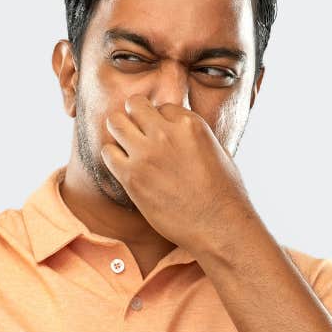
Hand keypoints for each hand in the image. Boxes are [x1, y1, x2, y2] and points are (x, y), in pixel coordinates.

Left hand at [100, 96, 258, 257]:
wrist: (218, 226)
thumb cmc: (224, 194)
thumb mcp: (217, 151)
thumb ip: (194, 136)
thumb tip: (179, 132)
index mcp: (191, 124)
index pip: (162, 107)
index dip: (160, 121)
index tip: (162, 136)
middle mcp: (167, 133)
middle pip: (135, 104)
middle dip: (134, 115)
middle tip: (137, 133)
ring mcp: (147, 154)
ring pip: (115, 122)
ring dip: (119, 132)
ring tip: (126, 147)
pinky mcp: (132, 177)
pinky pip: (108, 153)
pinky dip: (112, 157)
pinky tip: (123, 167)